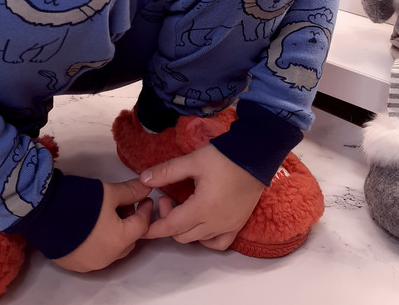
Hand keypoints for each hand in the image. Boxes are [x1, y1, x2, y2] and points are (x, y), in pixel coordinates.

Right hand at [53, 178, 152, 272]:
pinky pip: (95, 253)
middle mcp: (106, 259)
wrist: (41, 210)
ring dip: (115, 233)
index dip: (144, 209)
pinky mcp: (73, 263)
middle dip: (130, 222)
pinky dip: (100, 240)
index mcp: (118, 242)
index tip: (144, 197)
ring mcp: (88, 264)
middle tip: (125, 204)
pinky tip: (92, 225)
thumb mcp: (108, 191)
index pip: (141, 225)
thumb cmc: (79, 200)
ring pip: (112, 249)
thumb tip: (146, 187)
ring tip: (107, 213)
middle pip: (128, 241)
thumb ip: (131, 191)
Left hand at [140, 144, 264, 250]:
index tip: (143, 228)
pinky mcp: (238, 224)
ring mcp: (228, 226)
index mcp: (202, 208)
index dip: (154, 229)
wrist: (255, 156)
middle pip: (183, 235)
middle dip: (168, 221)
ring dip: (185, 229)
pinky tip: (201, 224)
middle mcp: (215, 223)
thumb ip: (166, 172)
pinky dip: (206, 239)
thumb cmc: (224, 157)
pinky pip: (219, 243)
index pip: (171, 226)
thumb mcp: (192, 161)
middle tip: (167, 199)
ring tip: (183, 208)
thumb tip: (143, 179)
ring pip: (199, 240)